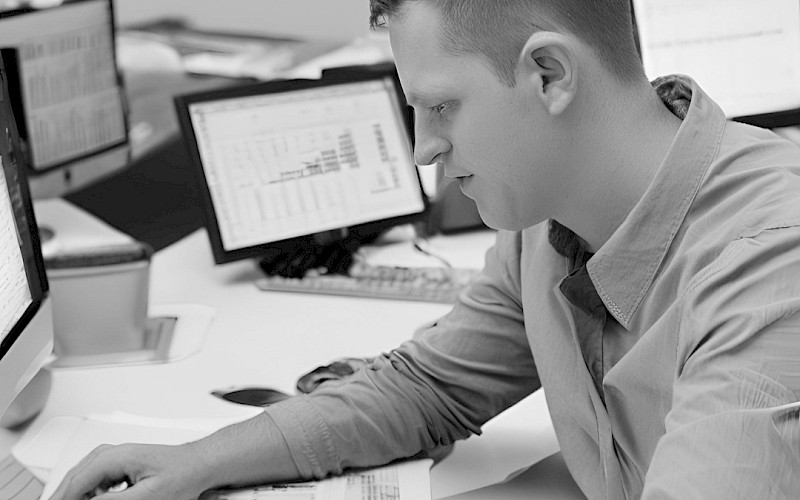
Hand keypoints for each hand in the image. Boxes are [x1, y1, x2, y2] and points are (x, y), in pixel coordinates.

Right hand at [48, 442, 209, 499]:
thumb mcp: (148, 496)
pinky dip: (88, 490)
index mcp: (117, 457)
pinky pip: (94, 477)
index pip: (77, 481)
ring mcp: (117, 456)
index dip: (64, 498)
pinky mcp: (122, 463)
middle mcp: (114, 452)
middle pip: (76, 476)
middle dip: (66, 495)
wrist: (199, 464)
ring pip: (83, 476)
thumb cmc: (183, 474)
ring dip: (77, 492)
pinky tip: (92, 498)